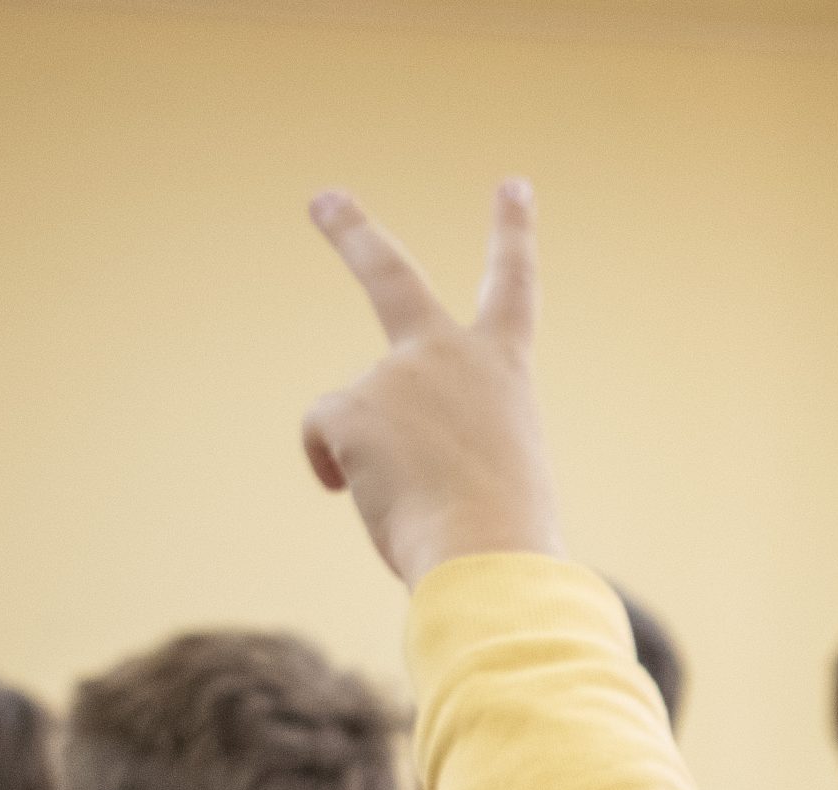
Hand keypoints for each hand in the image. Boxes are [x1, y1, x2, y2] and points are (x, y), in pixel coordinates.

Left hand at [302, 181, 562, 581]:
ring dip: (368, 456)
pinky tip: (367, 495)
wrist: (490, 554)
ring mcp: (398, 373)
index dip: (513, 234)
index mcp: (503, 371)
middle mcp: (450, 354)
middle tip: (324, 201)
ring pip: (356, 413)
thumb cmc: (506, 535)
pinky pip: (324, 437)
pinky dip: (337, 471)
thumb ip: (450, 445)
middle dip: (354, 233)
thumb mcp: (495, 476)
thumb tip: (390, 473)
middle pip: (391, 276)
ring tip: (417, 501)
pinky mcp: (353, 403)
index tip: (513, 186)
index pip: (513, 288)